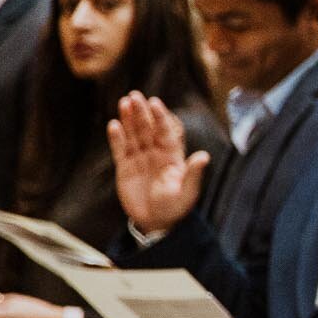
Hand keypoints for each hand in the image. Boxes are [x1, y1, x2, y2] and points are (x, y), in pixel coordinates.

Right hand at [107, 92, 207, 234]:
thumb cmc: (176, 207)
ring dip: (129, 120)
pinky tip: (113, 124)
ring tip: (124, 102)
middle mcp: (156, 154)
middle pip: (148, 129)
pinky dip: (117, 138)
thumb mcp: (187, 193)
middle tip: (135, 95)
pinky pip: (120, 150)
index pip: (166, 132)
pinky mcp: (125, 168)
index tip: (155, 102)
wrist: (156, 222)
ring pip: (133, 135)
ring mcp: (140, 159)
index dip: (161, 117)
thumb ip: (193, 174)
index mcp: (173, 156)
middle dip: (142, 113)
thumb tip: (204, 156)